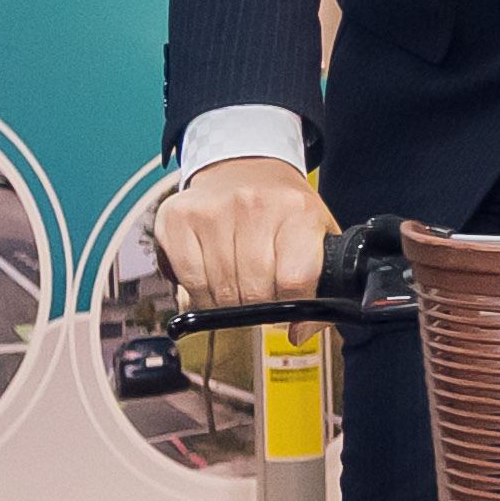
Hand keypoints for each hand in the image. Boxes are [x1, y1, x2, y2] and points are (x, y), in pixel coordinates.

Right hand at [154, 152, 332, 309]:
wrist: (246, 166)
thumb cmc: (284, 210)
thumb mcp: (318, 238)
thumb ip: (321, 290)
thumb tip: (298, 333)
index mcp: (298, 212)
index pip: (295, 281)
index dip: (292, 303)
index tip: (289, 300)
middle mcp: (254, 205)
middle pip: (255, 292)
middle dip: (259, 305)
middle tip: (261, 291)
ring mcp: (213, 209)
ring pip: (220, 292)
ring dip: (228, 301)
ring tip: (238, 281)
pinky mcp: (178, 216)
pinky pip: (188, 281)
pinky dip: (200, 292)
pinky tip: (212, 276)